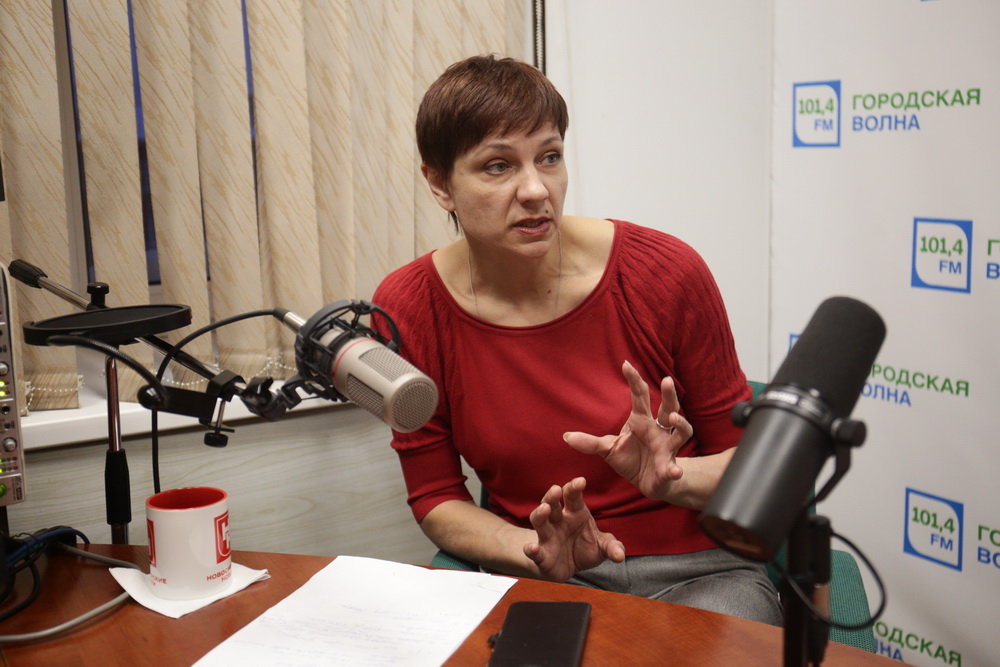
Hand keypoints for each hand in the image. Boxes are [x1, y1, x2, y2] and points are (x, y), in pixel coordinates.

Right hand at [522, 477, 625, 582]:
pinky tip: (532, 548)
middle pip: (552, 504)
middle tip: (555, 490)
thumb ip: (611, 547)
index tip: (581, 480)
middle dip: (552, 496)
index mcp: (575, 513)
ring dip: (540, 514)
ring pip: (539, 521)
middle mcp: (559, 521)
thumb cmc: (584, 548)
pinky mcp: (541, 555)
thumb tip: (620, 554)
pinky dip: (531, 550)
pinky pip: (534, 551)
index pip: (573, 497)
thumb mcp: (601, 547)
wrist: (568, 567)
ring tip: (544, 509)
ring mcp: (547, 536)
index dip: (575, 487)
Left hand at [563, 361, 693, 501]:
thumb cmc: (630, 460)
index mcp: (641, 421)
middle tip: (667, 380)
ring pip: (681, 432)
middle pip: (669, 408)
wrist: (647, 483)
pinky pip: (674, 468)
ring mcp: (666, 448)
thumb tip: (566, 436)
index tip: (625, 364)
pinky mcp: (668, 468)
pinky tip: (674, 471)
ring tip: (673, 418)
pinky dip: (675, 470)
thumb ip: (590, 442)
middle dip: (669, 395)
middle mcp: (658, 431)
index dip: (634, 380)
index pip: (640, 396)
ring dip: (681, 424)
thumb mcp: (608, 449)